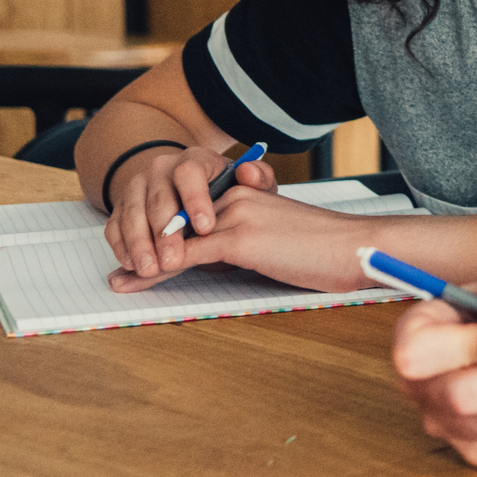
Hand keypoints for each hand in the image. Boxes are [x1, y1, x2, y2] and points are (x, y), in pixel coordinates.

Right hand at [103, 147, 278, 279]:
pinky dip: (121, 246)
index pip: (190, 173)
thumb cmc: (225, 194)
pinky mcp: (121, 207)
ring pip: (132, 213)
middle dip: (164, 233)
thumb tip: (249, 172)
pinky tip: (131, 264)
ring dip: (139, 244)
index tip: (206, 228)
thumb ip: (259, 179)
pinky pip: (115, 225)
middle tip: (172, 260)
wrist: (195, 192)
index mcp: (194, 160)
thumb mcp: (248, 187)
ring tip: (150, 269)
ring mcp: (138, 187)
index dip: (195, 200)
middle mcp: (162, 169)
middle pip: (158, 198)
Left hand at [106, 188, 368, 293]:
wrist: (357, 247)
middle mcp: (237, 198)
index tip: (141, 250)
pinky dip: (156, 271)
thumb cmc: (330, 250)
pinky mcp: (238, 239)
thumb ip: (253, 241)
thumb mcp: (282, 240)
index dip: (164, 233)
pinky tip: (136, 282)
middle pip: (176, 224)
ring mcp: (235, 216)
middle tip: (119, 271)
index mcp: (247, 194)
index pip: (193, 212)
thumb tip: (227, 261)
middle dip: (143, 247)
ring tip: (119, 280)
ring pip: (173, 239)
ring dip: (141, 262)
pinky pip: (185, 255)